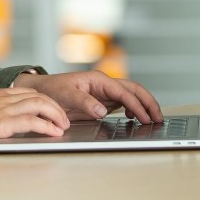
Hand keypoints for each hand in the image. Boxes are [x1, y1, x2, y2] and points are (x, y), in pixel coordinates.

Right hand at [0, 87, 70, 148]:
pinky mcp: (1, 123)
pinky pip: (31, 121)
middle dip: (55, 107)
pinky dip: (46, 126)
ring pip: (39, 104)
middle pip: (38, 96)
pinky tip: (53, 133)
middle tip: (64, 120)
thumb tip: (1, 123)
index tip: (54, 110)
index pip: (28, 92)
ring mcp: (2, 109)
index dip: (45, 100)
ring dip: (56, 115)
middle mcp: (2, 98)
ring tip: (64, 126)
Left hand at [12, 70, 163, 123]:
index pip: (124, 92)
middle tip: (159, 118)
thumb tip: (103, 111)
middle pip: (134, 90)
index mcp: (98, 79)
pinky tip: (136, 119)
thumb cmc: (51, 91)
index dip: (136, 105)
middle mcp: (104, 84)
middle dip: (148, 103)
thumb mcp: (65, 96)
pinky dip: (134, 109)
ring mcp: (105, 92)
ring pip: (132, 96)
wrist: (40, 91)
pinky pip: (124, 103)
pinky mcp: (103, 101)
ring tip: (154, 120)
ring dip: (144, 106)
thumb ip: (84, 102)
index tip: (145, 118)